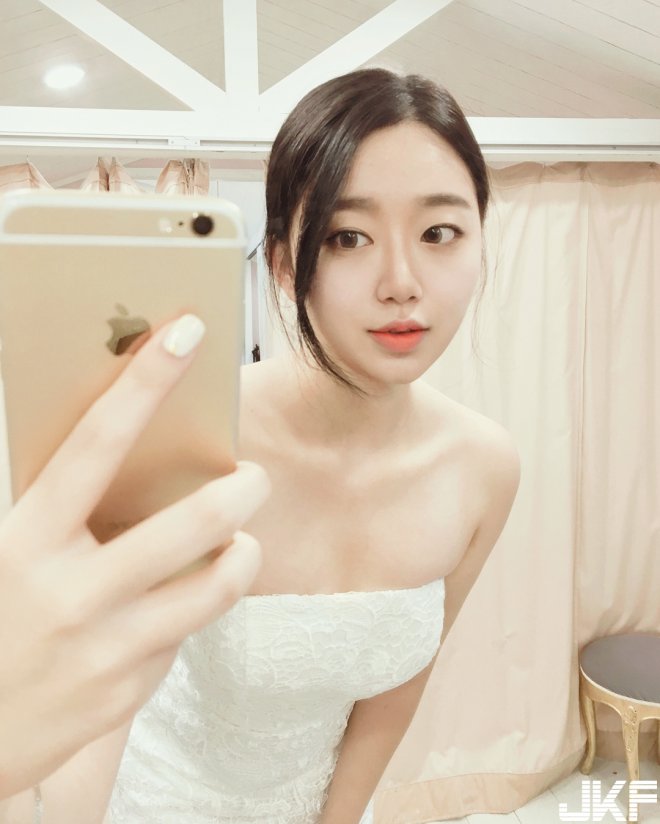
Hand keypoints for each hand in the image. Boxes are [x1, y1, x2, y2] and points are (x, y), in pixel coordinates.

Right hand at [0, 314, 270, 797]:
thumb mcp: (9, 551)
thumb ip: (64, 511)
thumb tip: (137, 453)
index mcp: (26, 540)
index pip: (96, 442)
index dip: (145, 382)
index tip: (186, 332)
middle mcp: (69, 592)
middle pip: (189, 525)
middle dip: (240, 490)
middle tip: (254, 475)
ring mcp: (103, 649)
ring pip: (211, 588)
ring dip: (242, 555)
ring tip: (242, 541)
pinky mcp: (125, 692)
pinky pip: (181, 639)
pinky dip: (186, 614)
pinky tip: (166, 611)